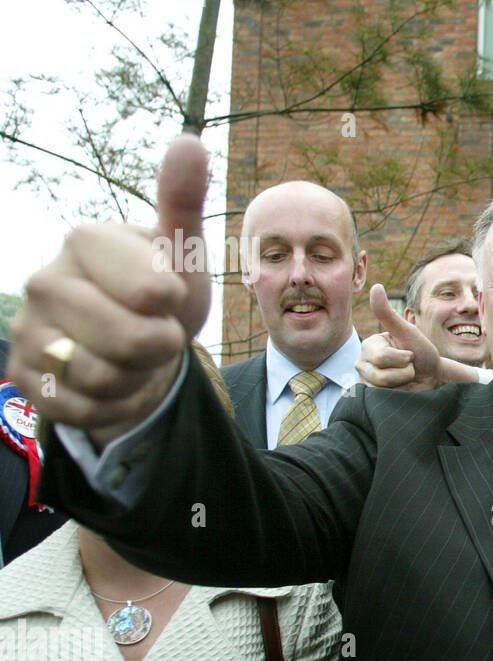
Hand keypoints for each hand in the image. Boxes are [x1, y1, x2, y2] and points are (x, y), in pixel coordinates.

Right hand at [7, 135, 210, 447]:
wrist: (135, 348)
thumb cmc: (161, 292)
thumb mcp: (181, 252)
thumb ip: (183, 202)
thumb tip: (189, 142)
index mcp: (84, 240)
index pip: (153, 292)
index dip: (173, 304)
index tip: (164, 294)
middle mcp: (44, 281)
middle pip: (131, 340)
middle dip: (161, 346)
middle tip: (155, 331)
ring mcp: (29, 331)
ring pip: (104, 378)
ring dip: (137, 377)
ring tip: (131, 355)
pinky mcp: (25, 378)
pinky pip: (85, 409)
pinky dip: (113, 404)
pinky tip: (112, 381)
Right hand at [354, 284, 442, 390]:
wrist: (433, 377)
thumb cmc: (422, 353)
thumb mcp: (408, 332)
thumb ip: (388, 314)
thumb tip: (375, 286)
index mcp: (369, 345)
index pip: (382, 357)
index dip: (403, 358)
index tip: (410, 354)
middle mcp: (363, 363)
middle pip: (380, 375)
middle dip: (405, 372)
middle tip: (410, 366)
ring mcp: (366, 381)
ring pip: (382, 388)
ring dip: (403, 382)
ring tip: (407, 376)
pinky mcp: (372, 396)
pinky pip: (383, 398)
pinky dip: (399, 393)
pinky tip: (401, 389)